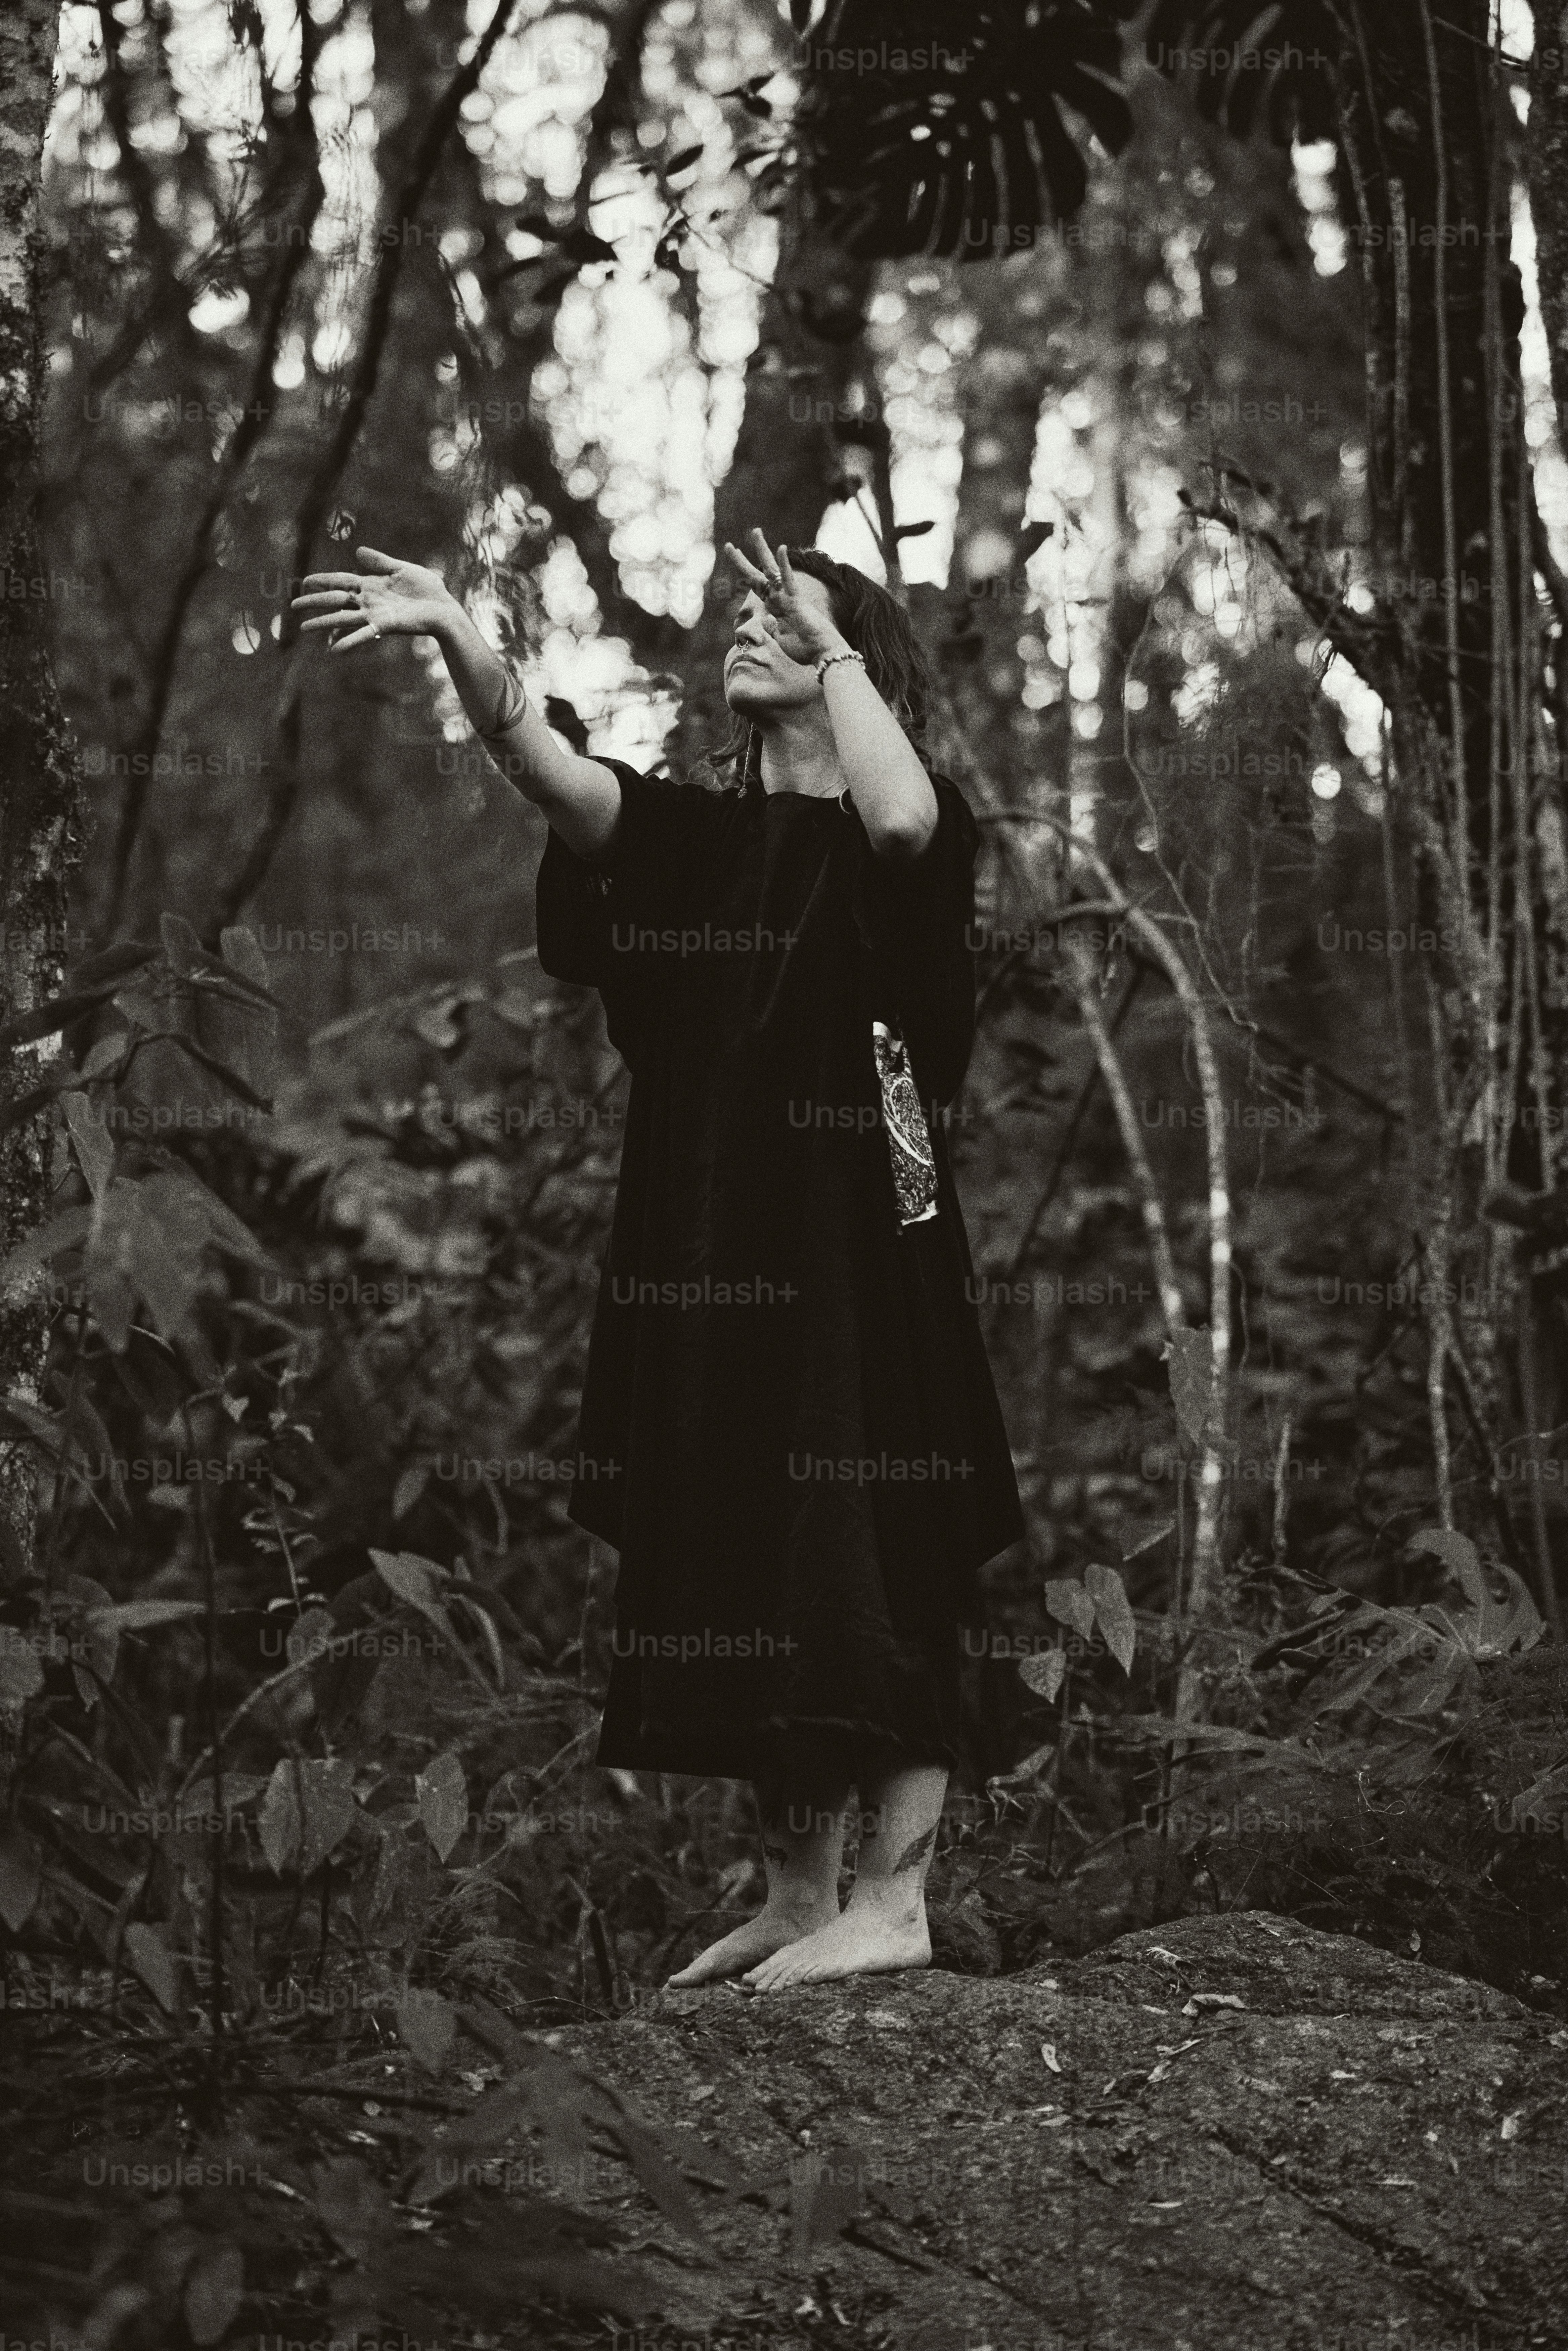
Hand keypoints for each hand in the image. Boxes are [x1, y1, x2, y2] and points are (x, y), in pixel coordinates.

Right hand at [292, 545, 455, 651]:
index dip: (323, 581)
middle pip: (335, 600)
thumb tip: (357, 552)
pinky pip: (363, 635)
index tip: (305, 582)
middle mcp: (369, 602)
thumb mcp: (402, 569)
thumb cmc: (427, 589)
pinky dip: (349, 641)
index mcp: (371, 586)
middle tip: (293, 605)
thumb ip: (380, 562)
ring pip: (343, 618)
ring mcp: (375, 615)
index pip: (341, 581)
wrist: (444, 608)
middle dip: (315, 602)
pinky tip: (333, 649)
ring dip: (324, 623)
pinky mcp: (384, 626)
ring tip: (304, 628)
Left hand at [723, 529, 846, 665]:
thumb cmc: (804, 649)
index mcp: (775, 606)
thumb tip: (764, 620)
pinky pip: (790, 580)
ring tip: (754, 531)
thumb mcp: (779, 640)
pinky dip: (785, 565)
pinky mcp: (798, 600)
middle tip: (729, 545)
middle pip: (758, 574)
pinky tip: (780, 547)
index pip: (756, 586)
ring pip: (771, 569)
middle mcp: (780, 597)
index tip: (737, 560)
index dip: (746, 574)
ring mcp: (788, 596)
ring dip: (762, 550)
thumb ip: (769, 629)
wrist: (822, 652)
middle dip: (743, 560)